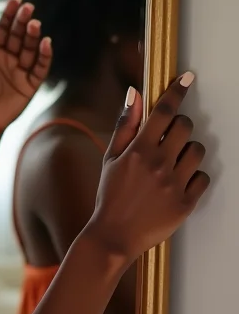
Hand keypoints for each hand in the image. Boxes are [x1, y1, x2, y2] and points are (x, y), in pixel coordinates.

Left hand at [0, 0, 52, 130]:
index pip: (4, 28)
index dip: (10, 13)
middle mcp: (10, 56)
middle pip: (18, 35)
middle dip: (23, 21)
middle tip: (28, 8)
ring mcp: (21, 68)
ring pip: (30, 48)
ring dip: (33, 35)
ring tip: (35, 24)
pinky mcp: (31, 82)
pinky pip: (40, 67)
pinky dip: (45, 55)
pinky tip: (46, 43)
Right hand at [85, 74, 209, 262]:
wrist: (115, 234)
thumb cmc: (110, 194)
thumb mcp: (110, 158)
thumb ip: (125, 126)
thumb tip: (134, 95)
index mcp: (138, 150)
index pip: (163, 111)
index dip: (176, 92)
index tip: (186, 79)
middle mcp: (159, 164)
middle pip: (185, 127)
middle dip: (180, 125)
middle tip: (169, 136)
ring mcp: (175, 184)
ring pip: (197, 151)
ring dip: (188, 151)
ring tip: (172, 163)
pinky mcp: (187, 202)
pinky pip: (203, 177)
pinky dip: (193, 176)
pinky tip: (176, 183)